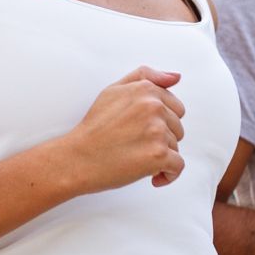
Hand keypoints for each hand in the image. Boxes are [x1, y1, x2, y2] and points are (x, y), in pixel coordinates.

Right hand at [67, 66, 185, 190]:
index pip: (175, 107)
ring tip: (136, 158)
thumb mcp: (114, 91)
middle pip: (177, 128)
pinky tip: (152, 177)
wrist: (76, 159)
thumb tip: (176, 77)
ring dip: (160, 156)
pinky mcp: (158, 155)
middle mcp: (153, 107)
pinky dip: (168, 175)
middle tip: (135, 144)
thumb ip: (146, 77)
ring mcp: (157, 131)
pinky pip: (177, 167)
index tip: (143, 131)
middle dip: (162, 139)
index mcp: (145, 90)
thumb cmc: (94, 128)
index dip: (161, 123)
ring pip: (175, 147)